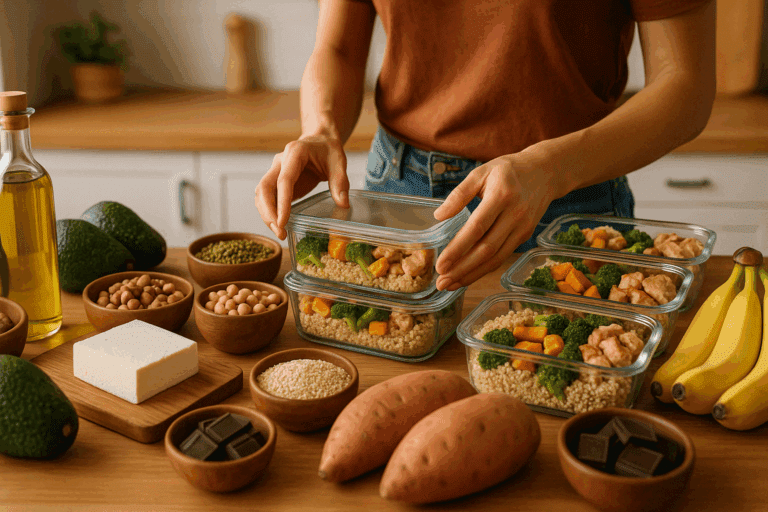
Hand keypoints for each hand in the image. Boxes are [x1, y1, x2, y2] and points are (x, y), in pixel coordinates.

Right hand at [255, 134, 349, 239]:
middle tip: (280, 232)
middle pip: (264, 188)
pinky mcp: (276, 182)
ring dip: (266, 214)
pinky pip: (267, 198)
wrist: (319, 141)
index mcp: (294, 153)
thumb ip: (340, 182)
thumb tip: (343, 205)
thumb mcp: (339, 161)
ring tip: (280, 233)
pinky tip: (279, 225)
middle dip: (268, 212)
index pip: (284, 180)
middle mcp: (280, 161)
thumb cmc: (328, 150)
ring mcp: (275, 171)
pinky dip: (269, 212)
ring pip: (261, 194)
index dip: (281, 203)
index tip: (282, 222)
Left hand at [433, 151, 563, 290]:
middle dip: (462, 269)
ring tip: (450, 285)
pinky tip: (467, 276)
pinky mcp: (524, 236)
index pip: (477, 228)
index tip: (440, 264)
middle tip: (441, 282)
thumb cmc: (507, 171)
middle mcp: (514, 215)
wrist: (545, 173)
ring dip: (472, 275)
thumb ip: (459, 194)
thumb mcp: (480, 173)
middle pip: (486, 249)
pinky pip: (502, 257)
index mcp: (500, 196)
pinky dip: (484, 270)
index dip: (458, 249)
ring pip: (496, 258)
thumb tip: (438, 216)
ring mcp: (522, 228)